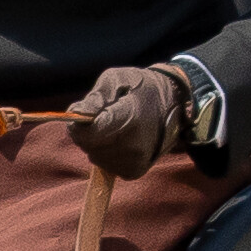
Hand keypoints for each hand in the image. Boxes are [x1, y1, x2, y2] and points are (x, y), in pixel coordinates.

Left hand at [69, 58, 199, 172]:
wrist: (175, 102)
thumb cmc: (142, 87)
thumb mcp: (117, 79)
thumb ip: (95, 97)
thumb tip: (74, 113)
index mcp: (129, 119)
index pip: (89, 134)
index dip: (78, 125)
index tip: (83, 113)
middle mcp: (133, 145)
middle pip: (89, 146)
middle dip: (88, 132)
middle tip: (103, 117)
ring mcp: (135, 161)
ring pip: (95, 156)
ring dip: (97, 144)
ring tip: (114, 127)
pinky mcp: (135, 171)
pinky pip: (106, 166)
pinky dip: (106, 154)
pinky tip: (119, 140)